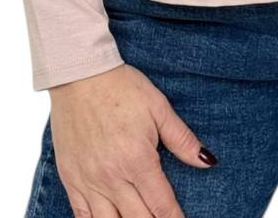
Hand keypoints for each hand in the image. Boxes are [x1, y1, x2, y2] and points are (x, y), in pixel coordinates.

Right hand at [47, 63, 217, 216]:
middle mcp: (112, 177)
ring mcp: (89, 181)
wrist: (79, 75)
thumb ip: (182, 139)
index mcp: (138, 160)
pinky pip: (82, 217)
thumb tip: (207, 161)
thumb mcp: (158, 107)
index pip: (162, 205)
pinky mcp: (70, 179)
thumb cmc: (121, 87)